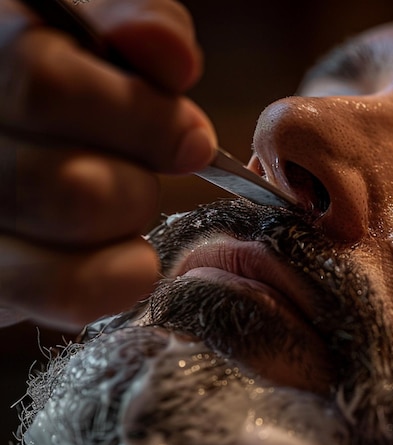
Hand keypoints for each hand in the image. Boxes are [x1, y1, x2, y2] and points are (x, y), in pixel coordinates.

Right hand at [0, 0, 216, 330]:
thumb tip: (172, 56)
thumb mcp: (85, 36)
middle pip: (72, 177)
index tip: (194, 142)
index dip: (143, 118)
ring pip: (73, 225)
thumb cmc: (65, 95)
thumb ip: (127, 22)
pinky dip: (122, 276)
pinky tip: (130, 258)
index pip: (41, 82)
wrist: (20, 151)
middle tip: (144, 176)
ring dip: (131, 220)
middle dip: (140, 181)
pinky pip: (68, 291)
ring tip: (123, 208)